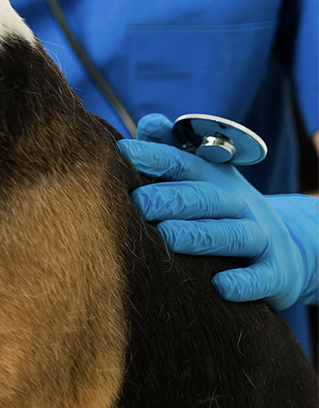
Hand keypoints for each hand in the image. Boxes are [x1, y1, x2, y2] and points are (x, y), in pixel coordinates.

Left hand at [120, 114, 318, 310]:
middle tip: (137, 202)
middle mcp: (238, 205)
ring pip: (232, 235)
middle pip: (204, 198)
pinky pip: (261, 277)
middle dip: (171, 198)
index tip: (122, 152)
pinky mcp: (275, 273)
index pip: (183, 163)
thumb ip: (172, 152)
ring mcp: (259, 238)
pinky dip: (244, 282)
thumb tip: (150, 122)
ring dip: (200, 236)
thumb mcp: (203, 179)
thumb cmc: (221, 211)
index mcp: (214, 180)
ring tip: (167, 237)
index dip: (155, 157)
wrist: (285, 248)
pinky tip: (220, 286)